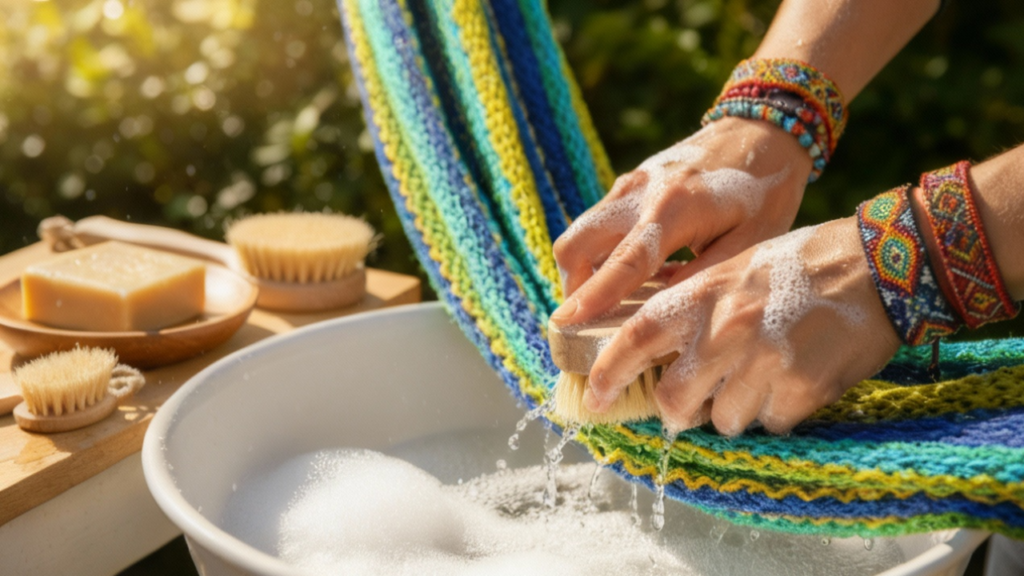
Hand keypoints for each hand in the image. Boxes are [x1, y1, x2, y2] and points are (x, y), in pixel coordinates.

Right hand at [551, 117, 812, 326]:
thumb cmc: (765, 189)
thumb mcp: (753, 239)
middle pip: (576, 245)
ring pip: (579, 235)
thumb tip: (664, 312)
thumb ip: (708, 274)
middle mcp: (639, 193)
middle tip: (590, 323)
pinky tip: (636, 275)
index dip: (595, 294)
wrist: (760, 128)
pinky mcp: (627, 184)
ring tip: (614, 303)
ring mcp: (628, 185)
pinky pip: (596, 225)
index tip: (566, 324)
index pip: (625, 261)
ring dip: (584, 272)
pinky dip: (600, 255)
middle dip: (574, 287)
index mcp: (676, 208)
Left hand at [585, 217, 901, 434]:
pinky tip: (795, 379)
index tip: (595, 399)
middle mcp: (725, 329)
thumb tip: (655, 354)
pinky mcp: (801, 388)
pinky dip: (776, 411)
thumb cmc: (799, 267)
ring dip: (735, 409)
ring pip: (723, 419)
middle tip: (696, 401)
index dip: (608, 372)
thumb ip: (693, 309)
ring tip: (763, 374)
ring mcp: (763, 361)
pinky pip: (770, 423)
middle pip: (674, 401)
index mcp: (701, 294)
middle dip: (680, 410)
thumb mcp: (733, 270)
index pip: (635, 338)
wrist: (878, 266)